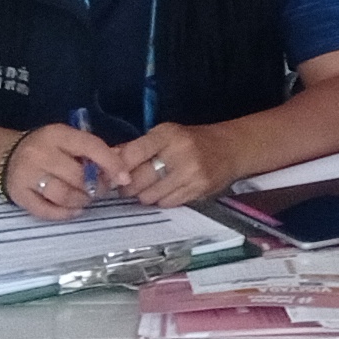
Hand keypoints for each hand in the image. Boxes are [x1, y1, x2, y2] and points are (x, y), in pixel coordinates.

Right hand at [2, 121, 126, 220]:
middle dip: (96, 187)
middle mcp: (40, 153)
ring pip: (64, 195)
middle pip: (79, 176)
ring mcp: (27, 175)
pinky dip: (65, 213)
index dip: (111, 163)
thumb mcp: (66, 141)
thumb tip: (123, 167)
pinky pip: (47, 211)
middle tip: (100, 190)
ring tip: (85, 199)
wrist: (4, 156)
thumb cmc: (45, 149)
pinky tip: (73, 209)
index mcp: (56, 134)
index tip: (124, 177)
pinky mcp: (19, 195)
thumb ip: (93, 152)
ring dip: (82, 201)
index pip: (90, 146)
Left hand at [105, 122, 229, 207]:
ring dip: (143, 196)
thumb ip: (136, 147)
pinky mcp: (198, 190)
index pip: (132, 153)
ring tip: (147, 188)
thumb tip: (106, 159)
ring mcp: (191, 174)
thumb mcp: (165, 135)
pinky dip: (160, 200)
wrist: (231, 148)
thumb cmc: (192, 140)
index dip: (117, 167)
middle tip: (126, 186)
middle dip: (127, 187)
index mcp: (168, 134)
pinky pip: (167, 203)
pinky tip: (164, 192)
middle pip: (138, 179)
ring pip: (150, 196)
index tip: (112, 175)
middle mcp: (180, 153)